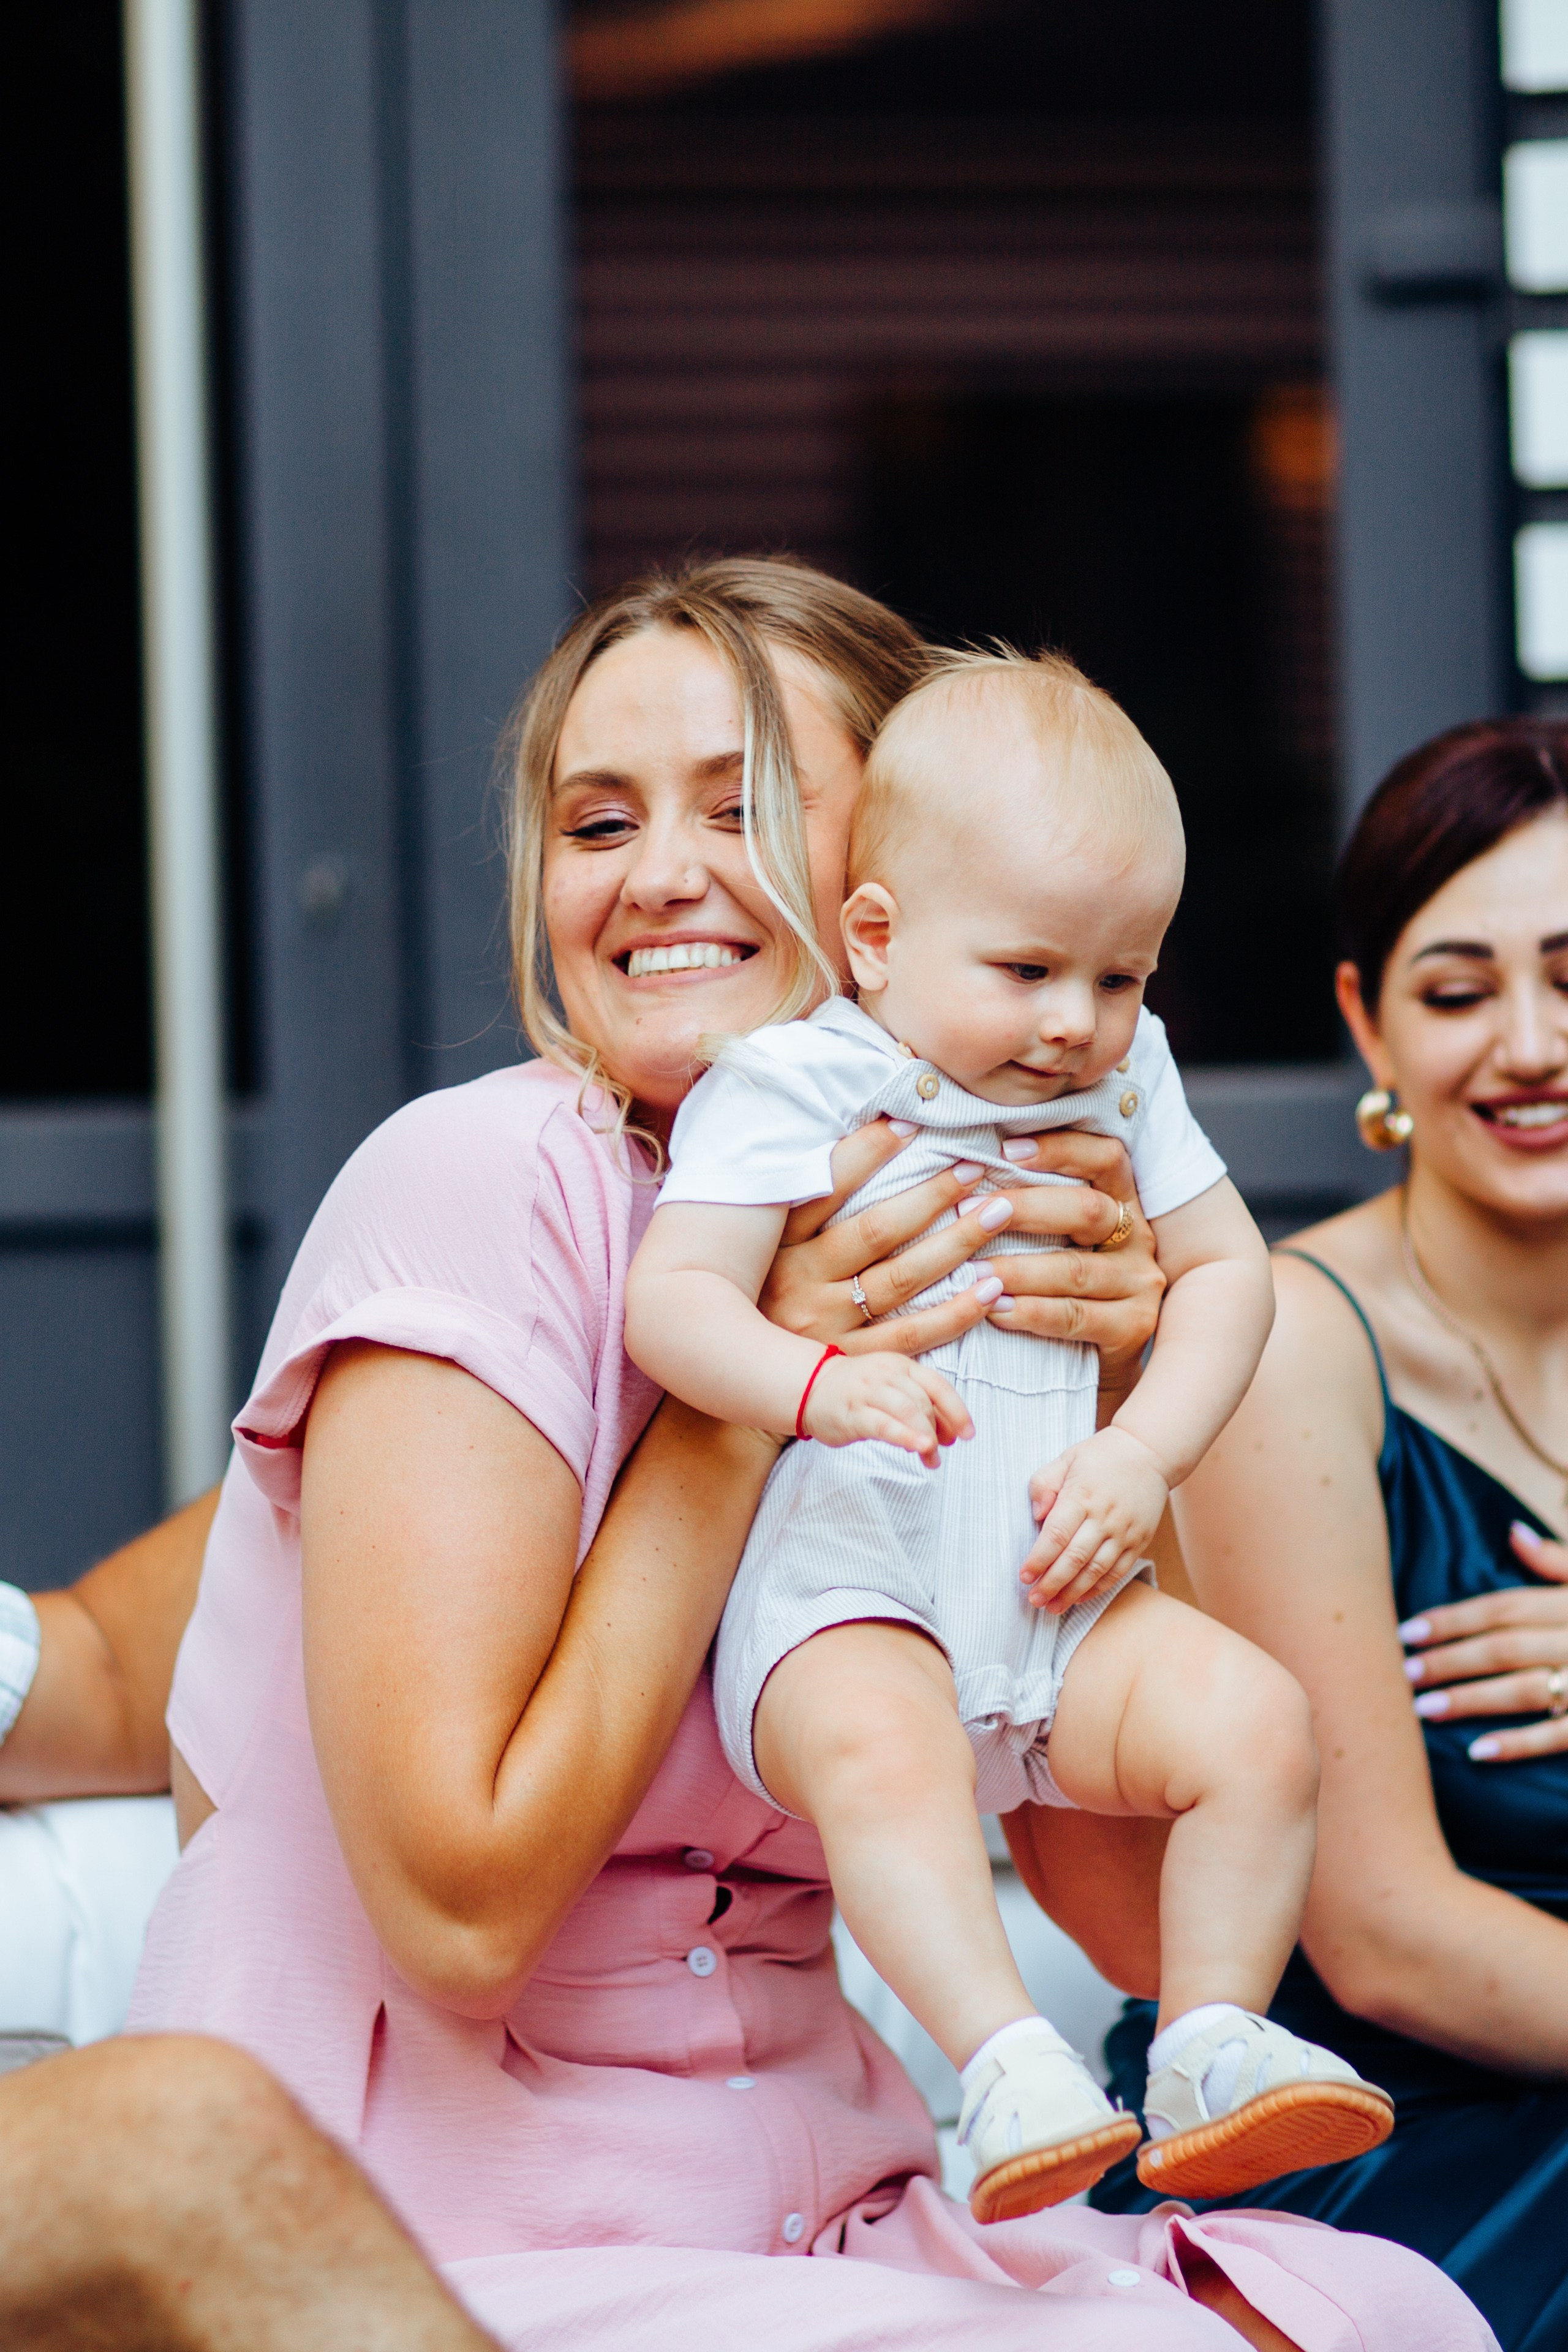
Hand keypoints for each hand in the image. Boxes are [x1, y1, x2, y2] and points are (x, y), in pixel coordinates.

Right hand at [759, 1121, 1162, 1389]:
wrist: (736, 1375)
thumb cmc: (767, 1290)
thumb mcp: (768, 1241)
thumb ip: (803, 1195)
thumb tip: (864, 1132)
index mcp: (779, 1243)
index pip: (825, 1187)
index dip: (867, 1152)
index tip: (911, 1124)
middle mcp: (799, 1281)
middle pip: (876, 1231)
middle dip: (931, 1196)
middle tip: (976, 1167)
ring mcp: (827, 1326)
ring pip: (900, 1280)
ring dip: (954, 1245)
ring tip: (996, 1213)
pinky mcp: (851, 1363)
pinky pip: (912, 1337)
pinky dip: (956, 1312)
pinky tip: (992, 1287)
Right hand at [802, 1351, 972, 1467]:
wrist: (810, 1387)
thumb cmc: (857, 1392)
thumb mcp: (892, 1388)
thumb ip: (920, 1405)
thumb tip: (951, 1434)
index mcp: (901, 1365)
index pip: (938, 1386)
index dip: (957, 1411)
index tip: (968, 1434)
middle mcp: (886, 1373)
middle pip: (924, 1401)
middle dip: (939, 1429)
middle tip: (941, 1451)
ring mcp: (868, 1391)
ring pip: (908, 1410)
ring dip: (926, 1435)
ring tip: (931, 1456)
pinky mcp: (852, 1412)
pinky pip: (884, 1424)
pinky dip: (905, 1436)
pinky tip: (919, 1448)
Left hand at [987, 1132, 1164, 1398]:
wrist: (1100, 1363)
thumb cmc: (1060, 1287)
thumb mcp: (1058, 1238)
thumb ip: (1033, 1204)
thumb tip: (967, 1169)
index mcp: (1122, 1202)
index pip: (1106, 1158)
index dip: (1062, 1149)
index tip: (1007, 1149)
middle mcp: (1138, 1238)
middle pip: (1087, 1210)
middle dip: (1024, 1208)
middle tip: (970, 1210)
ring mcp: (1139, 1284)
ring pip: (1074, 1269)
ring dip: (1018, 1268)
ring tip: (973, 1269)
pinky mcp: (1133, 1329)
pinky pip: (1075, 1316)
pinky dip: (1031, 1312)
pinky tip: (995, 1309)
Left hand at [1020, 1427, 1168, 1611]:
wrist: (1149, 1452)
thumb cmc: (1100, 1457)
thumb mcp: (1066, 1459)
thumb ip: (1044, 1484)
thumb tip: (1036, 1515)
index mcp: (1082, 1495)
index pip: (1056, 1534)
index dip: (1038, 1559)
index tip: (1023, 1576)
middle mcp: (1105, 1517)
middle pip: (1075, 1558)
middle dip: (1052, 1583)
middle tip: (1034, 1599)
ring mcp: (1125, 1531)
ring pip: (1096, 1571)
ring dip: (1073, 1593)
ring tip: (1053, 1607)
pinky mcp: (1139, 1541)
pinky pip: (1117, 1572)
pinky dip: (1098, 1588)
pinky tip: (1080, 1598)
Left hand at [1401, 1521, 1567, 1761]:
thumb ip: (1560, 1560)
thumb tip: (1512, 1532)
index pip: (1503, 1606)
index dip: (1453, 1618)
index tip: (1408, 1630)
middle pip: (1503, 1648)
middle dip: (1449, 1660)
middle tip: (1402, 1673)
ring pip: (1523, 1689)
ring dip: (1470, 1700)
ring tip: (1422, 1709)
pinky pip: (1559, 1734)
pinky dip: (1519, 1743)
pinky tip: (1478, 1752)